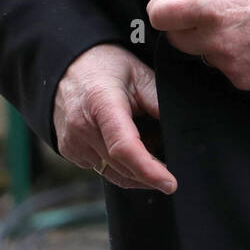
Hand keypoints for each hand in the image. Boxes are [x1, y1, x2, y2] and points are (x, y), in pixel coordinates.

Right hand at [52, 43, 176, 192]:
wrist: (69, 67)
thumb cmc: (106, 66)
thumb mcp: (139, 73)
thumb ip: (158, 100)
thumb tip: (180, 129)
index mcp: (101, 103)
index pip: (125, 147)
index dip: (149, 170)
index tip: (170, 183)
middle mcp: (82, 127)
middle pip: (122, 166)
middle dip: (150, 172)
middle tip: (170, 161)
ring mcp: (72, 142)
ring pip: (113, 173)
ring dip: (136, 171)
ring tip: (150, 147)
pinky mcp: (69, 151)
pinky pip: (101, 169)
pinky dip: (120, 166)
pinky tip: (130, 147)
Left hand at [147, 0, 249, 89]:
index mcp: (210, 9)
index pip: (160, 15)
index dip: (164, 6)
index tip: (173, 4)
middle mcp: (215, 42)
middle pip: (176, 39)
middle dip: (186, 24)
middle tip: (213, 9)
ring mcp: (230, 65)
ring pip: (201, 54)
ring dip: (210, 41)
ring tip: (241, 23)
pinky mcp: (244, 81)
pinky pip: (224, 67)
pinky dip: (231, 55)